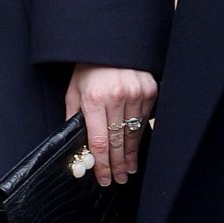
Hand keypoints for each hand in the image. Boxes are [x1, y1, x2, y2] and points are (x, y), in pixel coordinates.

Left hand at [65, 64, 157, 188]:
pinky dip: (140, 135)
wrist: (109, 43)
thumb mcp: (74, 91)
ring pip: (134, 134)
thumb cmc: (88, 68)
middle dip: (117, 165)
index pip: (99, 141)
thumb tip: (78, 143)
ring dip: (131, 155)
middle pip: (118, 142)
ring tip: (128, 170)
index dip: (102, 164)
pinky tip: (136, 148)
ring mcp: (136, 94)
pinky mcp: (149, 90)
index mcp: (94, 99)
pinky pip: (145, 119)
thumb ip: (75, 117)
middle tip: (118, 180)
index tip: (103, 178)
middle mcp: (116, 98)